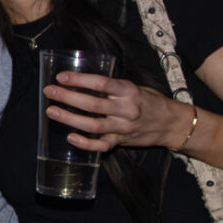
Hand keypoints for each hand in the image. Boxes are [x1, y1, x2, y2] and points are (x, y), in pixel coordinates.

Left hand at [42, 69, 185, 152]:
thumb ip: (113, 87)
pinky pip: (101, 146)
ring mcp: (123, 128)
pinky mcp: (121, 141)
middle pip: (93, 104)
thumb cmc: (150, 101)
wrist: (172, 124)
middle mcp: (127, 110)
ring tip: (52, 111)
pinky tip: (70, 137)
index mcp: (130, 92)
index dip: (80, 80)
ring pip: (93, 125)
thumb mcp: (136, 87)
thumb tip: (83, 80)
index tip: (61, 76)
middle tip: (49, 91)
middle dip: (68, 97)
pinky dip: (85, 143)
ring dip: (70, 118)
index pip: (102, 84)